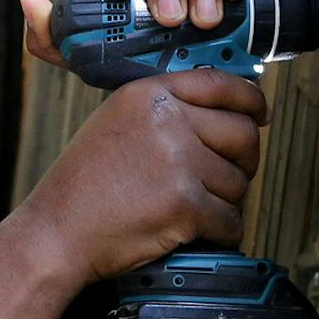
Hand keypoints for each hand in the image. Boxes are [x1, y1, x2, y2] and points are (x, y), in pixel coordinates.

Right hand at [14, 70, 268, 285]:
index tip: (261, 114)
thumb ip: (163, 111)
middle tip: (232, 176)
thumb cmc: (83, 187)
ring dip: (226, 202)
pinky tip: (200, 233)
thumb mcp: (115, 124)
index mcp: (149, 94)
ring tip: (196, 210)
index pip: (222, 85)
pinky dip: (222, 232)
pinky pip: (230, 219)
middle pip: (242, 134)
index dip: (252, 101)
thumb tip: (224, 113)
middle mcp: (167, 121)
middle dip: (245, 161)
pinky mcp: (185, 204)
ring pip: (238, 182)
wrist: (56, 232)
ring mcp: (178, 161)